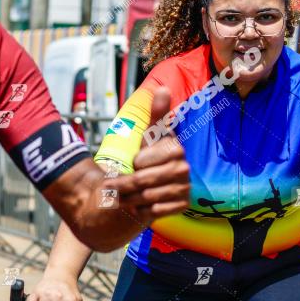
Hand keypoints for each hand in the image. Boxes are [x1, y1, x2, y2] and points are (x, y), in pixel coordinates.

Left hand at [101, 88, 189, 224]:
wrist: (152, 184)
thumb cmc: (149, 157)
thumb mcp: (149, 136)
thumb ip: (155, 115)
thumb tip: (162, 90)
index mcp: (175, 149)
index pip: (143, 161)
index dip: (135, 163)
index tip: (135, 162)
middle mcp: (184, 168)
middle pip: (143, 181)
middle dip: (126, 184)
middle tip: (115, 185)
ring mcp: (184, 188)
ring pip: (148, 197)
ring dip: (132, 198)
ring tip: (125, 196)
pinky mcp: (182, 205)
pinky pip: (156, 210)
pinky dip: (143, 210)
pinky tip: (139, 205)